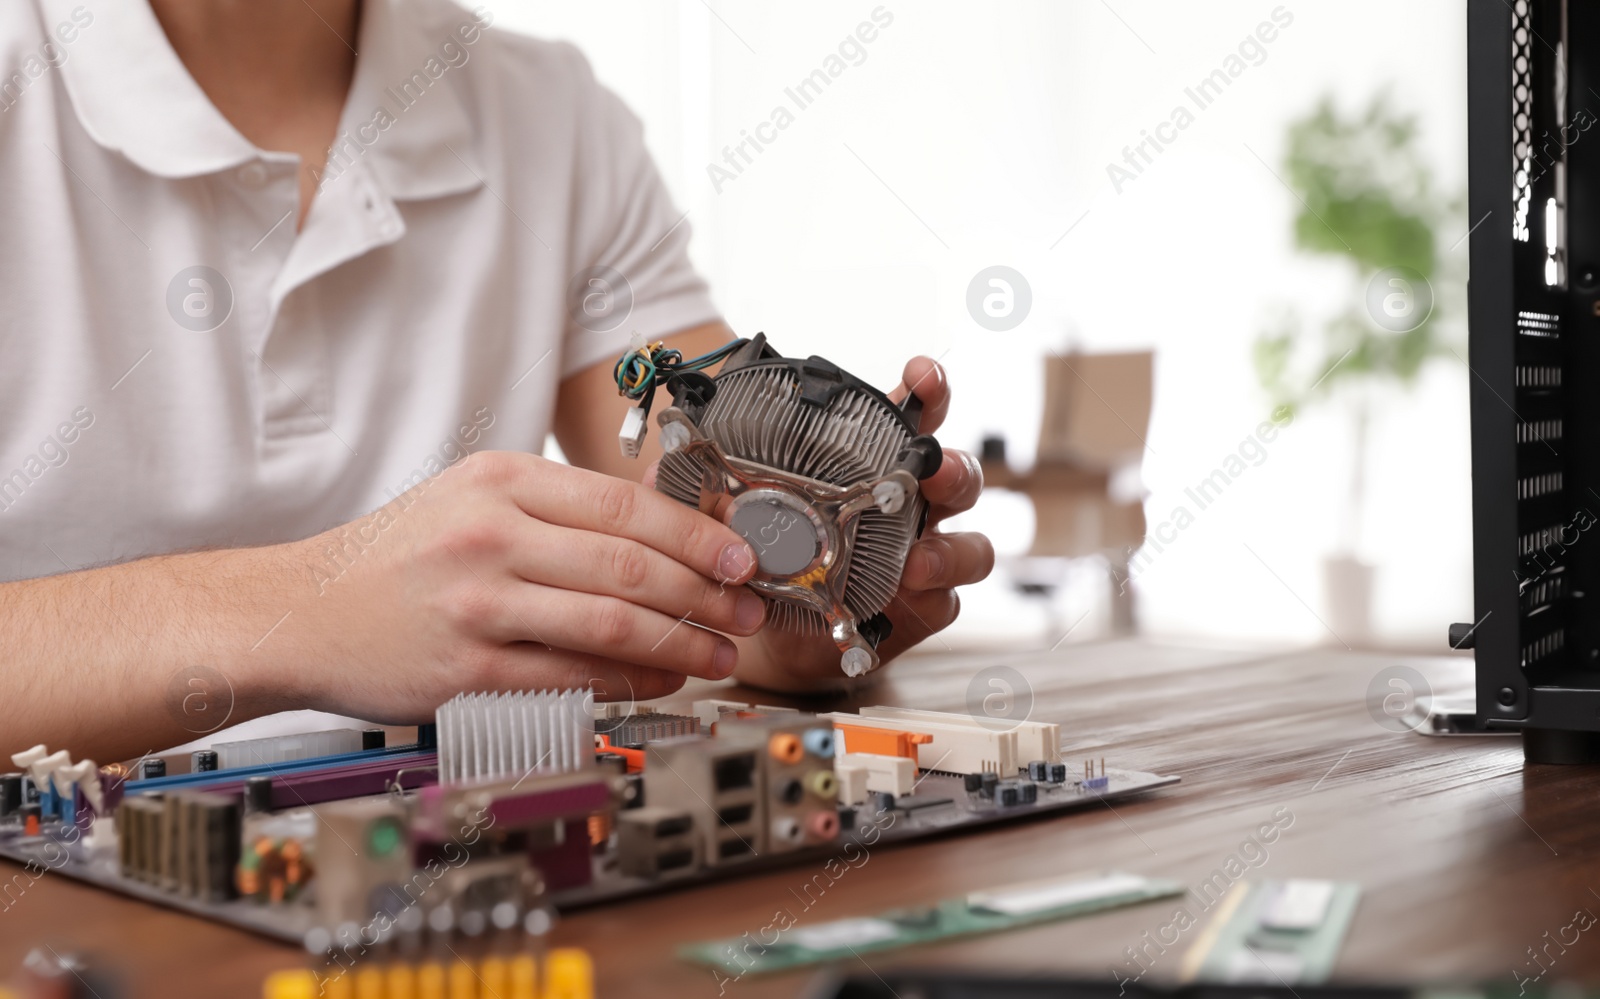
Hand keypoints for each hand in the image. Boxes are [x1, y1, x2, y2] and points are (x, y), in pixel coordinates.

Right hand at [277, 452, 766, 720]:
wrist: (301, 611)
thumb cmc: (397, 558)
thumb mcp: (472, 498)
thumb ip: (557, 508)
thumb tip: (662, 527)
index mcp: (502, 481)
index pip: (626, 505)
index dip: (698, 536)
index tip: (742, 557)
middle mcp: (492, 535)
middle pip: (633, 564)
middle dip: (708, 595)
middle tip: (748, 612)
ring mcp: (479, 604)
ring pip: (612, 623)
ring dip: (684, 644)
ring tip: (721, 654)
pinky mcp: (467, 670)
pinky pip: (572, 678)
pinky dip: (629, 683)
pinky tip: (661, 682)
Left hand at [729, 356, 993, 691]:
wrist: (781, 636)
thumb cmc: (779, 560)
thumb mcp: (749, 517)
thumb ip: (722, 488)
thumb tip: (669, 458)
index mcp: (878, 469)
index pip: (913, 418)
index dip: (927, 391)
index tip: (921, 375)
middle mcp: (914, 509)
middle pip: (959, 477)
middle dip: (952, 468)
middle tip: (933, 470)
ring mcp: (928, 559)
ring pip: (971, 545)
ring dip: (951, 548)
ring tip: (919, 560)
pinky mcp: (926, 608)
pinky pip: (947, 601)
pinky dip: (930, 598)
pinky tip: (905, 598)